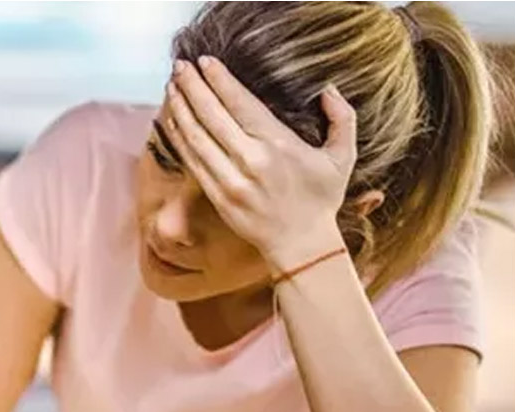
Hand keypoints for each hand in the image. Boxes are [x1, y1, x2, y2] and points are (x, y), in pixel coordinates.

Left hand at [163, 56, 354, 269]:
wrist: (302, 246)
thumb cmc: (321, 199)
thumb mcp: (343, 157)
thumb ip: (342, 119)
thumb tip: (329, 89)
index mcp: (279, 146)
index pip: (241, 104)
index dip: (220, 81)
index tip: (205, 62)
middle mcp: (251, 161)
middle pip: (213, 116)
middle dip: (193, 88)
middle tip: (180, 66)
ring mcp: (230, 180)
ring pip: (197, 138)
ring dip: (181, 109)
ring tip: (171, 86)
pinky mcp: (217, 196)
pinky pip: (192, 161)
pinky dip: (179, 138)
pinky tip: (171, 120)